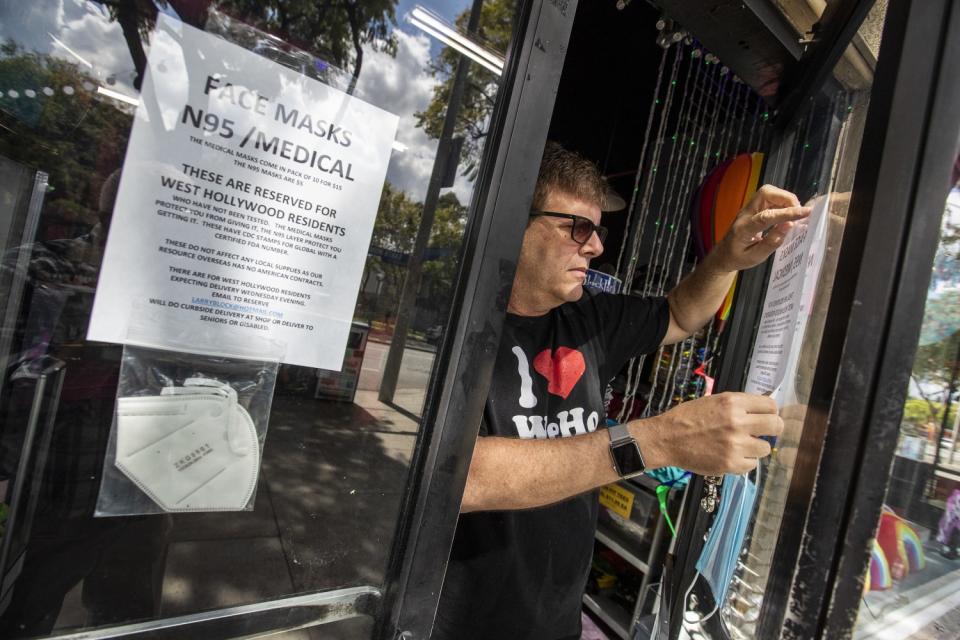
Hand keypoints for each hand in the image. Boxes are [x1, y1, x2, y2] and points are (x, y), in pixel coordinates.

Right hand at [632, 392, 783, 474]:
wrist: (667, 438)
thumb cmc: (688, 418)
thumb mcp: (714, 401)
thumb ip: (739, 405)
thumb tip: (762, 410)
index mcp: (733, 403)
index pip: (771, 405)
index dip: (770, 411)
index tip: (767, 415)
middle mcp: (737, 422)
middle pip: (776, 425)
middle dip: (773, 428)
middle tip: (764, 431)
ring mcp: (735, 445)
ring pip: (766, 448)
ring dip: (756, 447)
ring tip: (740, 444)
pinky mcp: (731, 463)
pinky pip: (752, 464)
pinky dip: (744, 461)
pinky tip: (731, 454)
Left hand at [712, 185, 810, 271]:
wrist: (723, 254)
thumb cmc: (738, 258)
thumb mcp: (755, 257)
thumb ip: (772, 242)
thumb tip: (789, 225)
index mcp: (743, 229)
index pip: (766, 216)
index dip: (787, 213)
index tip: (806, 212)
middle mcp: (745, 214)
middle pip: (766, 193)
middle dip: (787, 199)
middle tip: (798, 213)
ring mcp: (748, 208)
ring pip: (768, 192)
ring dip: (785, 199)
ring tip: (794, 214)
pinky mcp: (752, 207)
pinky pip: (769, 197)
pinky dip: (781, 202)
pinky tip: (786, 213)